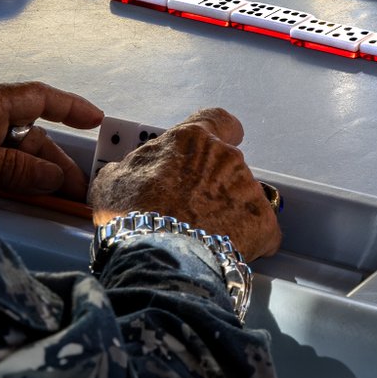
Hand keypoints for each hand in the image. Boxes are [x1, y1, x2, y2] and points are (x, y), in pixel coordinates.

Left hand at [0, 81, 103, 198]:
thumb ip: (12, 170)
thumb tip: (53, 177)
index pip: (38, 97)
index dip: (70, 107)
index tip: (96, 120)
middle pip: (29, 134)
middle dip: (54, 160)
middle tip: (75, 187)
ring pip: (13, 152)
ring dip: (34, 173)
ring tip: (56, 197)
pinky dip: (12, 178)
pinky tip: (25, 193)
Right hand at [88, 108, 280, 260]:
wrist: (159, 257)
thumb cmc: (133, 215)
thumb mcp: (113, 181)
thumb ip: (131, 167)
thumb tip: (128, 173)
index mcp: (192, 139)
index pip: (218, 120)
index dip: (217, 132)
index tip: (213, 143)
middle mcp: (226, 157)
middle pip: (227, 164)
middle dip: (212, 183)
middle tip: (190, 206)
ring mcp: (249, 189)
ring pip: (242, 196)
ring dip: (226, 211)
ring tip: (200, 235)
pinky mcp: (263, 223)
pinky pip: (260, 230)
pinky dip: (247, 240)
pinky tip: (222, 252)